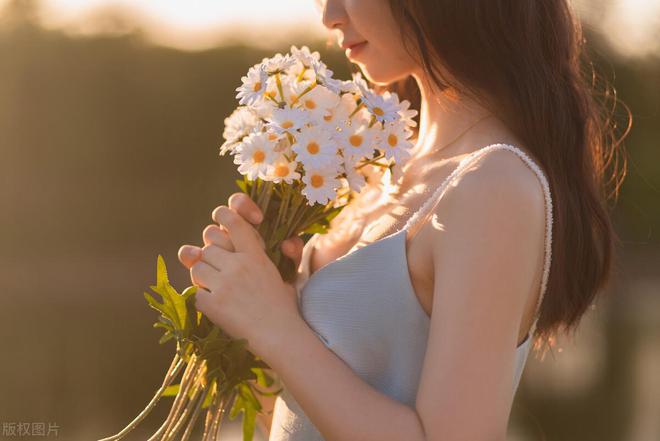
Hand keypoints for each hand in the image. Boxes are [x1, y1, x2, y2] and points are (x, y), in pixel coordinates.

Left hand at [177, 193, 305, 359]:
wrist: (282, 336)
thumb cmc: (284, 306)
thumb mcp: (279, 273)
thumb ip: (255, 254)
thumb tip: (238, 244)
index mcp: (256, 255)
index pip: (232, 221)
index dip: (222, 217)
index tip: (221, 224)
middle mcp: (239, 265)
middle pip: (208, 245)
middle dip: (210, 255)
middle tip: (220, 270)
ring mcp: (225, 285)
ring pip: (196, 268)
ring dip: (203, 278)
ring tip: (218, 290)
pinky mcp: (214, 305)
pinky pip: (195, 293)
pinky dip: (203, 300)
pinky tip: (217, 307)